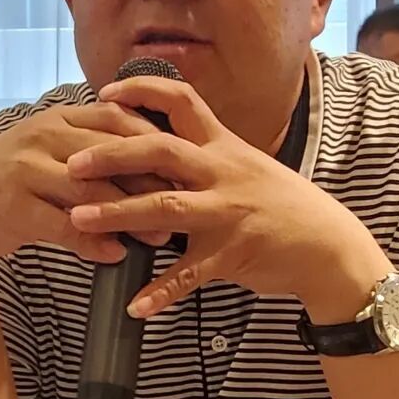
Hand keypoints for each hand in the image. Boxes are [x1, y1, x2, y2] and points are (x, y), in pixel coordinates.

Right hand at [0, 103, 172, 264]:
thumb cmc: (17, 177)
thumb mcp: (54, 149)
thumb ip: (96, 146)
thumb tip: (157, 159)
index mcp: (60, 116)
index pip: (119, 119)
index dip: (157, 142)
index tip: (188, 167)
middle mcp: (44, 135)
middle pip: (110, 153)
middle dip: (152, 180)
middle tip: (186, 205)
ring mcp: (26, 169)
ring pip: (89, 189)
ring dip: (129, 215)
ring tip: (159, 237)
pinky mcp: (13, 206)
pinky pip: (62, 225)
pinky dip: (92, 242)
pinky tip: (116, 254)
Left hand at [65, 75, 383, 318]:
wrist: (328, 245)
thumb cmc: (283, 207)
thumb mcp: (246, 168)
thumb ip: (205, 157)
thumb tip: (159, 146)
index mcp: (223, 147)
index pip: (182, 101)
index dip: (141, 92)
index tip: (104, 96)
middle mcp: (223, 172)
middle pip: (161, 150)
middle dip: (112, 155)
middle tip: (71, 164)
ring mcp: (228, 213)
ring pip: (166, 208)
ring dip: (119, 213)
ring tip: (79, 220)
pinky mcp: (233, 254)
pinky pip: (190, 275)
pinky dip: (162, 291)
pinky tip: (135, 306)